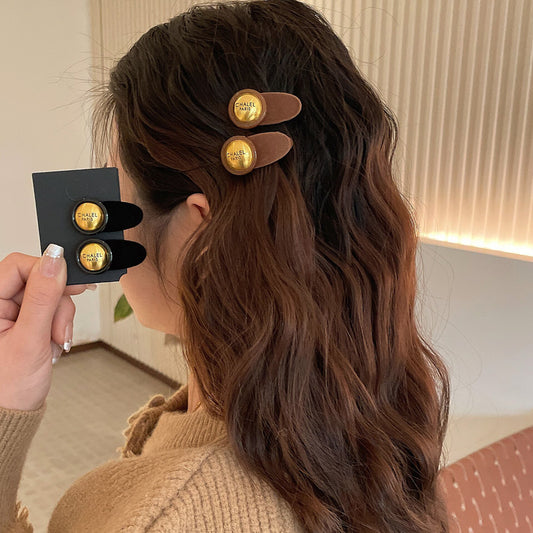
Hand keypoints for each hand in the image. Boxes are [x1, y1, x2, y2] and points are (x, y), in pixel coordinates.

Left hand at [0, 244, 95, 410]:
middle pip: (38, 280)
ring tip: (54, 342)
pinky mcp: (21, 321)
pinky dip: (56, 324)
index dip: (48, 272)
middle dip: (56, 304)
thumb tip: (55, 260)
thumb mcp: (30, 340)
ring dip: (58, 318)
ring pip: (47, 295)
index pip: (19, 266)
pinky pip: (48, 310)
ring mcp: (8, 313)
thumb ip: (43, 297)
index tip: (72, 286)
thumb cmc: (7, 388)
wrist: (10, 415)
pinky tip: (51, 342)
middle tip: (58, 329)